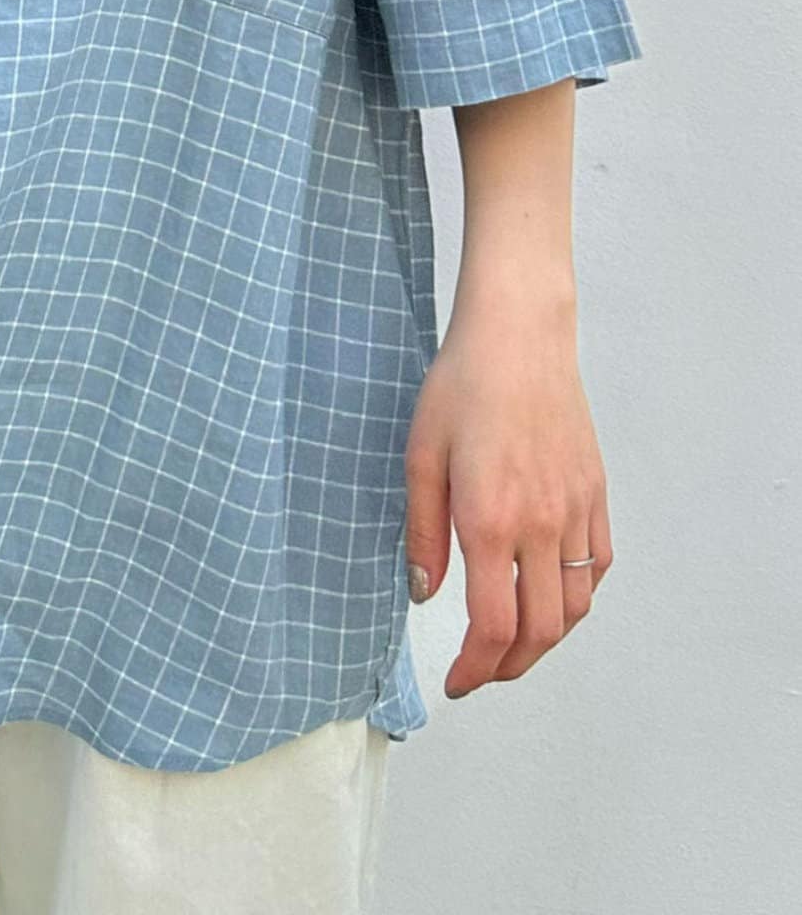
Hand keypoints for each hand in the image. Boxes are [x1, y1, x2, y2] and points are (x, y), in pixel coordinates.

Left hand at [401, 286, 613, 698]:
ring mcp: (576, 511)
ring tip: (512, 643)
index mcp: (491, 520)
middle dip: (508, 667)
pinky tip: (551, 592)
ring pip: (576, 606)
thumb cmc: (461, 386)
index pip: (494, 626)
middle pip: (540, 630)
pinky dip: (577, 596)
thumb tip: (424, 594)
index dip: (476, 668)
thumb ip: (422, 532)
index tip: (457, 682)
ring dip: (546, 639)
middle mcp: (541, 525)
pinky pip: (598, 566)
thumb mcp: (421, 456)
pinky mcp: (596, 493)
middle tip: (480, 673)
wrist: (519, 337)